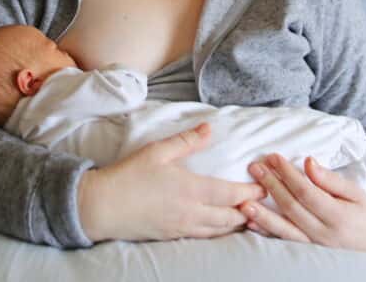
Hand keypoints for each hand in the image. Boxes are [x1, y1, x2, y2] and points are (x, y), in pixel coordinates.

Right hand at [78, 123, 266, 241]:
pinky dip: (218, 231)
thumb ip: (186, 141)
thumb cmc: (129, 176)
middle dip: (248, 211)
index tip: (264, 187)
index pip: (230, 194)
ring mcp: (182, 228)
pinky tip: (220, 225)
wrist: (102, 207)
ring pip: (219, 230)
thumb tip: (209, 129)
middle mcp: (191, 212)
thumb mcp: (157, 151)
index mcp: (190, 189)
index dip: (250, 192)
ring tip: (247, 215)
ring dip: (236, 223)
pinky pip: (204, 236)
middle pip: (230, 217)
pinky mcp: (172, 236)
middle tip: (261, 202)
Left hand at [241, 154, 365, 255]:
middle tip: (254, 167)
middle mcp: (324, 233)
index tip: (273, 157)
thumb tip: (308, 162)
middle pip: (292, 207)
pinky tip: (251, 223)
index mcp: (337, 216)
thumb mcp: (355, 193)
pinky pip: (284, 242)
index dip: (288, 174)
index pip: (306, 191)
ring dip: (262, 215)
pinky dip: (267, 232)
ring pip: (284, 229)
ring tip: (244, 200)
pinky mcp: (307, 252)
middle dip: (271, 185)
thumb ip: (330, 180)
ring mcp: (314, 245)